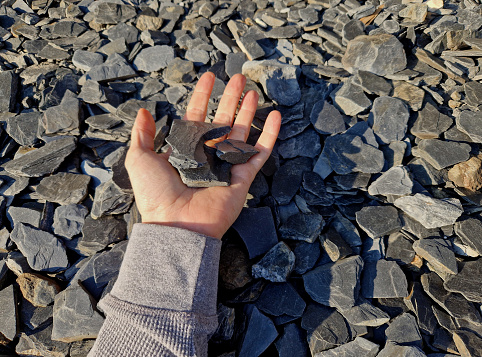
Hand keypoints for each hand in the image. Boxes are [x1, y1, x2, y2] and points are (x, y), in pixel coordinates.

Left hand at [125, 72, 280, 238]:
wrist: (176, 223)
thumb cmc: (156, 193)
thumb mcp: (140, 159)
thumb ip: (142, 134)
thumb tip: (144, 111)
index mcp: (185, 147)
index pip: (197, 115)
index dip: (203, 95)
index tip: (210, 77)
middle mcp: (207, 153)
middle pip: (222, 119)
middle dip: (230, 98)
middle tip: (239, 78)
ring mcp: (226, 164)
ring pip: (241, 132)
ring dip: (248, 111)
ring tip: (253, 91)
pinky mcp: (242, 176)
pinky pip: (259, 153)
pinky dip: (269, 135)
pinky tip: (275, 117)